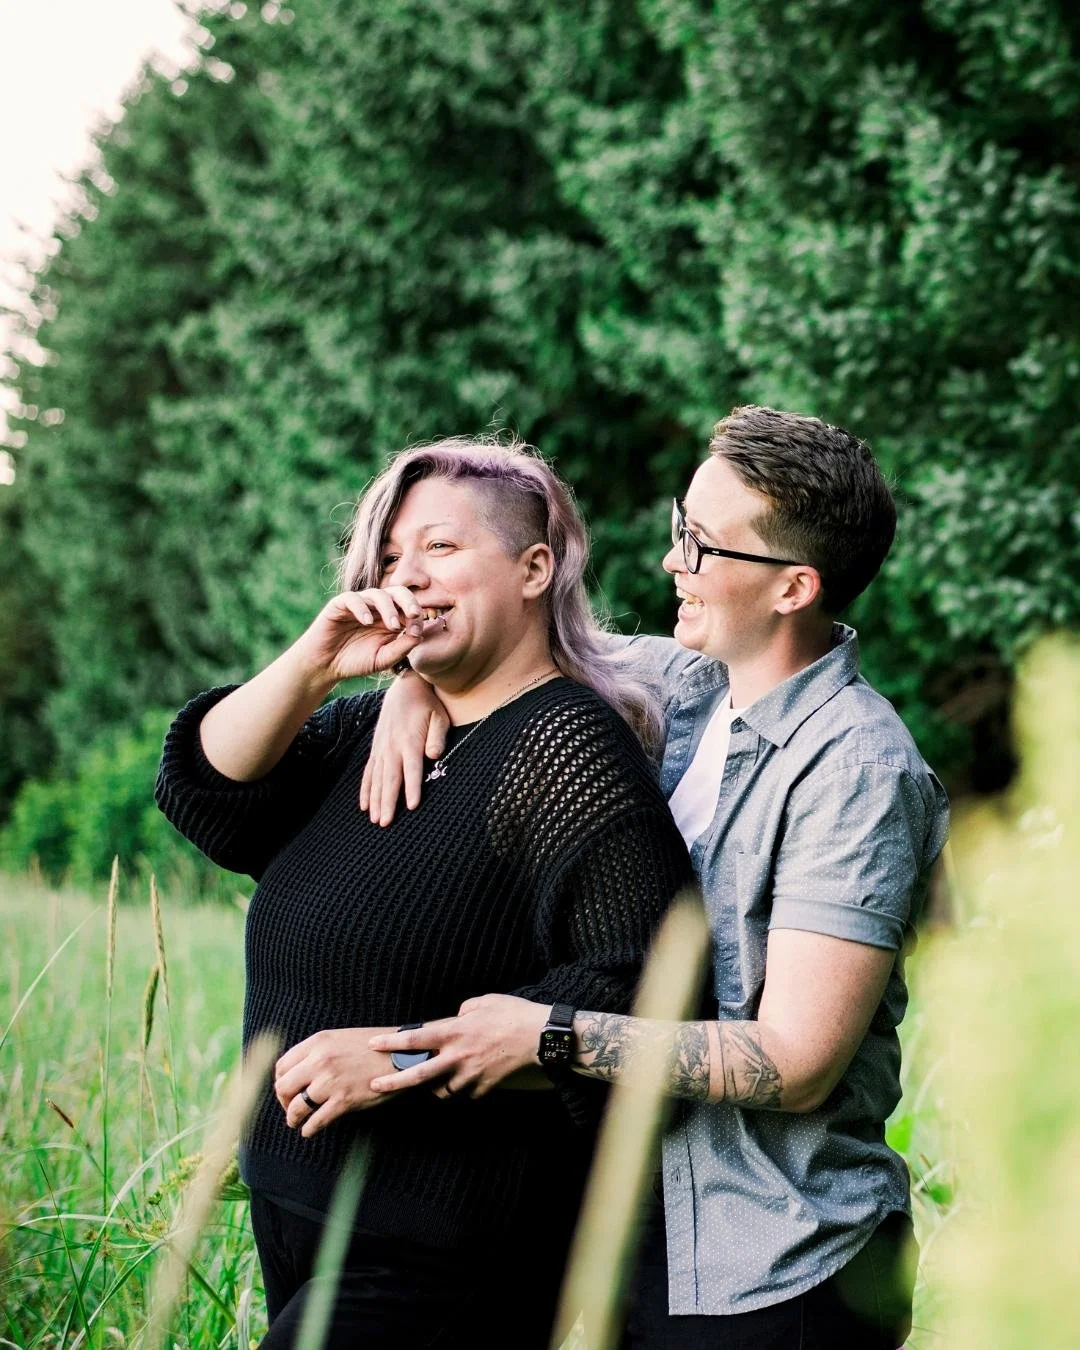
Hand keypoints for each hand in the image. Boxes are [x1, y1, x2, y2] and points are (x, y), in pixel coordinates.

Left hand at [274, 1027, 396, 1137]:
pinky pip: (316, 1120)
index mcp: (318, 1042)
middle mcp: (320, 1060)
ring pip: (296, 1107)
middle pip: (283, 1087)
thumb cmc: (373, 1046)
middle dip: (283, 1101)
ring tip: (295, 1122)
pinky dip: (309, 1129)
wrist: (401, 1054)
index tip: (287, 1090)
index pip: (282, 1065)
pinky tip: (309, 1130)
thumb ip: (318, 1051)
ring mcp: (330, 1081)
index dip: (280, 1081)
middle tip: (290, 1108)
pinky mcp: (343, 1100)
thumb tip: (298, 1073)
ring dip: (293, 1118)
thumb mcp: (340, 1038)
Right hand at [292, 587, 442, 685]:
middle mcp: (376, 607)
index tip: (417, 632)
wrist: (326, 666)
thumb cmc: (355, 662)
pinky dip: (362, 608)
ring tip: (393, 626)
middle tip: (414, 614)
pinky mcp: (339, 605)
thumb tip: (420, 635)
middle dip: (408, 601)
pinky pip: (352, 599)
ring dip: (388, 608)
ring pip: (377, 594)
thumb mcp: (383, 658)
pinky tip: (367, 621)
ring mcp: (358, 604)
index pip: (408, 607)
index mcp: (390, 617)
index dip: (416, 616)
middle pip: (397, 592)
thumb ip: (401, 648)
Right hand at [359, 671, 449, 824]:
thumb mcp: (439, 715)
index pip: (412, 769)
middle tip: (386, 823)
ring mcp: (382, 748)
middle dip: (388, 802)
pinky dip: (366, 789)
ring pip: (378, 778)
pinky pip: (369, 772)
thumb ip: (437, 736)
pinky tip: (364, 805)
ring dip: (376, 799)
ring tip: (375, 819)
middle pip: (390, 779)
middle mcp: (393, 746)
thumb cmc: (427, 703)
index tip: (412, 806)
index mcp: (410, 740)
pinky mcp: (376, 748)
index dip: (412, 787)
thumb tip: (434, 754)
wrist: (405, 686)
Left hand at [368, 995, 549, 1099]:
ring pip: (441, 1091)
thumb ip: (464, 1011)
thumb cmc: (512, 1014)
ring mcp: (471, 1076)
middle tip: (375, 1086)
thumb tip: (456, 1017)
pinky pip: (466, 1093)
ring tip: (427, 1084)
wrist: (540, 1038)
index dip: (391, 1042)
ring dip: (432, 1089)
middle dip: (393, 1082)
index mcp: (455, 1032)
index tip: (373, 1045)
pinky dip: (461, 1090)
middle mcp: (458, 1056)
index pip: (415, 1039)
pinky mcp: (485, 1087)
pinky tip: (462, 1083)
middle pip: (418, 1075)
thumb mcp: (484, 1002)